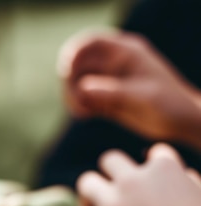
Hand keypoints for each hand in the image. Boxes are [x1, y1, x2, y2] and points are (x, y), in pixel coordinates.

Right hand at [58, 30, 200, 148]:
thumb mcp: (142, 96)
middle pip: (79, 64)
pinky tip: (86, 116)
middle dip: (70, 82)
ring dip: (72, 96)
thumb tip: (82, 89)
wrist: (180, 122)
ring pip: (78, 83)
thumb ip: (112, 92)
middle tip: (76, 102)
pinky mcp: (106, 100)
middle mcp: (114, 64)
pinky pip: (83, 99)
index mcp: (126, 52)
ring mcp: (109, 82)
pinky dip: (79, 106)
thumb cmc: (169, 104)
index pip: (91, 42)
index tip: (66, 73)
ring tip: (82, 112)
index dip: (73, 53)